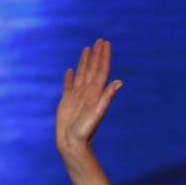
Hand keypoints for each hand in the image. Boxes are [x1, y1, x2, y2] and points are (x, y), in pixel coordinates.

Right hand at [56, 39, 121, 157]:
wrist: (73, 144)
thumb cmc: (85, 131)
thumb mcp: (98, 112)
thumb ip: (107, 97)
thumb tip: (119, 82)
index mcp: (96, 93)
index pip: (101, 70)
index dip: (104, 57)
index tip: (106, 43)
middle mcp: (88, 93)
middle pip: (93, 69)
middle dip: (96, 55)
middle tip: (99, 41)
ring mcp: (77, 97)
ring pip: (81, 74)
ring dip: (84, 62)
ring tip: (87, 49)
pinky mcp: (66, 102)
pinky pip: (68, 86)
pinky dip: (69, 78)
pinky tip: (69, 71)